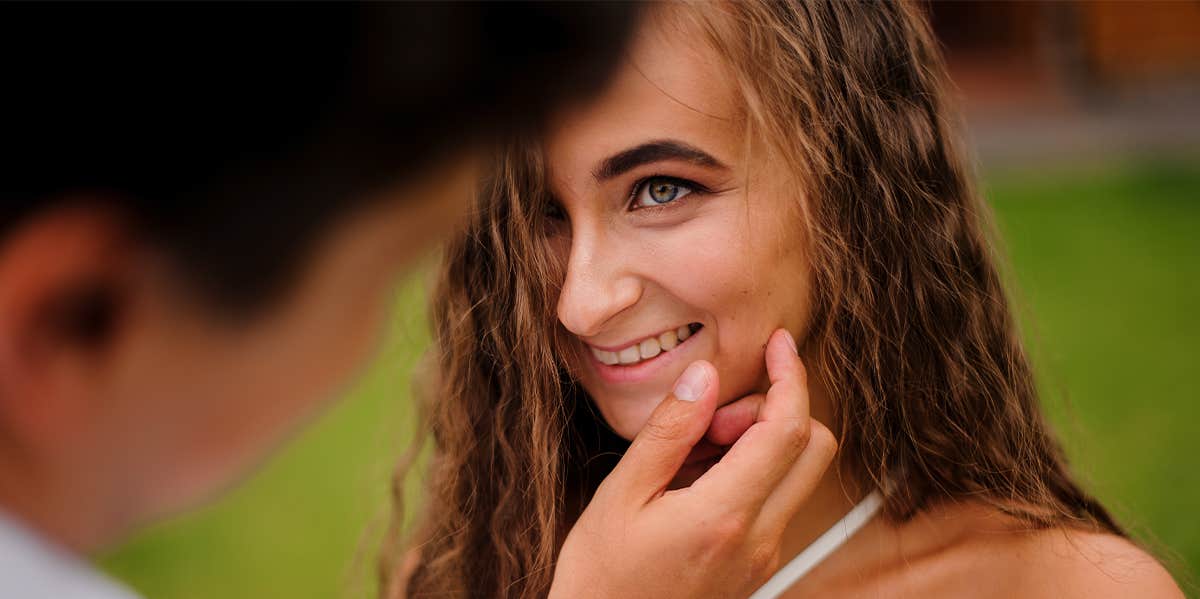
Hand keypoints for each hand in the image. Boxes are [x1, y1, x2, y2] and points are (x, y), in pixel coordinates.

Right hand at [549, 329, 836, 598]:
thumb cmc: (601, 575)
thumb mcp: (621, 495)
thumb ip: (669, 431)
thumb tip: (705, 374)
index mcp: (725, 516)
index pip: (788, 430)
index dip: (790, 375)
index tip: (778, 343)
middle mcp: (759, 538)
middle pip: (815, 448)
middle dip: (778, 410)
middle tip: (713, 416)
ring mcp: (763, 555)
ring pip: (799, 474)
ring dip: (763, 443)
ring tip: (694, 453)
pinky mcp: (757, 564)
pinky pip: (777, 501)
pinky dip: (754, 472)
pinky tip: (697, 480)